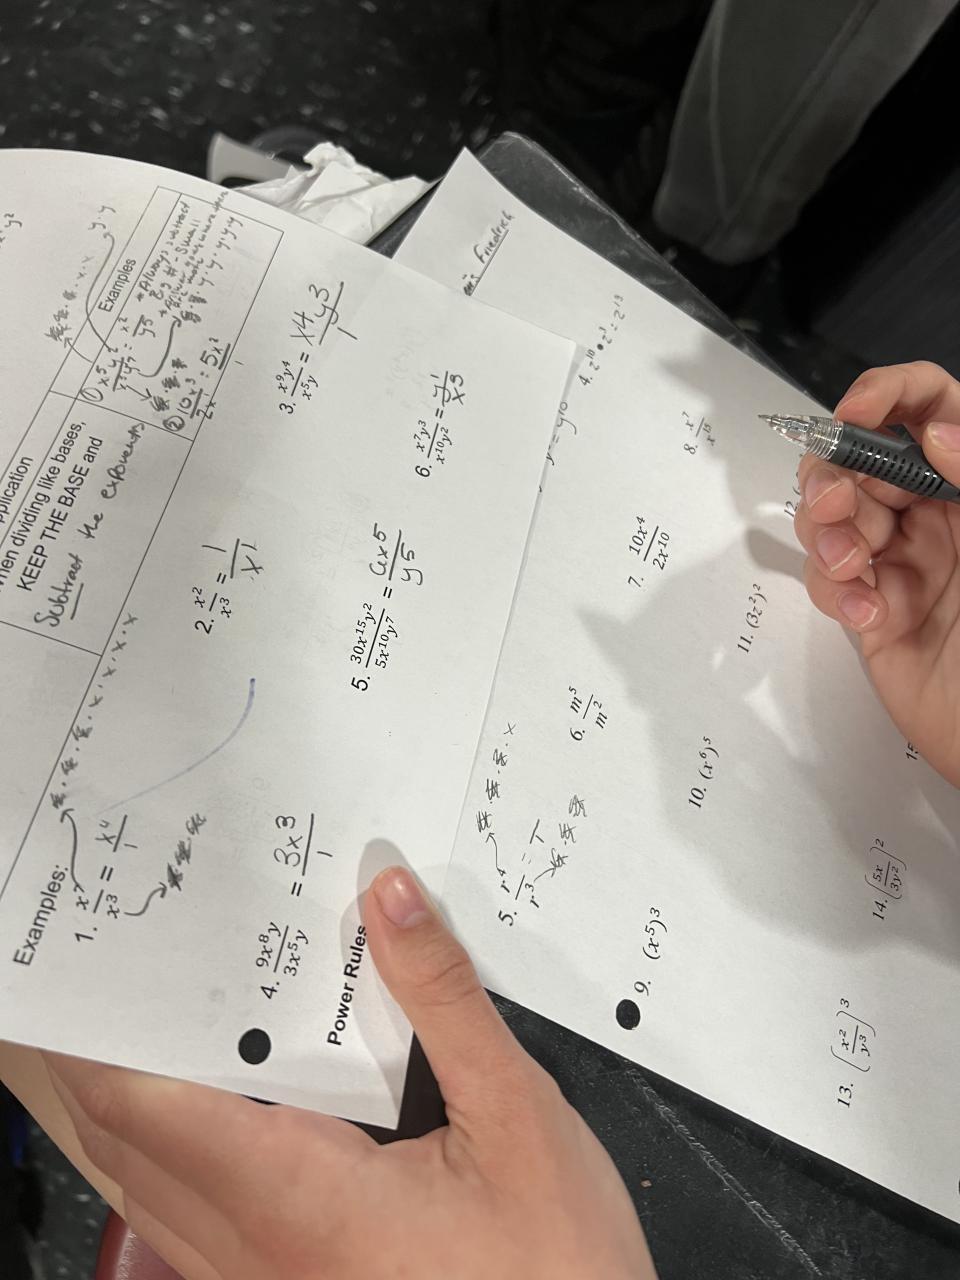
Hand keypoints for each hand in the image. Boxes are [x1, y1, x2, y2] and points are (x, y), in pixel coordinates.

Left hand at [43, 867, 655, 1279]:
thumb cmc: (556, 1266)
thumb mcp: (516, 1114)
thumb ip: (444, 998)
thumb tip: (390, 897)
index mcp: (296, 1195)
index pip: (148, 1107)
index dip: (105, 1036)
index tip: (111, 967)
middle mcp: (254, 1249)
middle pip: (129, 1143)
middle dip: (112, 1054)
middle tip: (140, 971)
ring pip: (149, 1190)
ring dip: (138, 1106)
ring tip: (173, 1024)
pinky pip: (188, 1226)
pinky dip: (176, 1156)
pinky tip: (229, 1116)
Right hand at [794, 361, 959, 784]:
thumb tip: (936, 431)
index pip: (929, 407)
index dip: (889, 396)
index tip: (855, 414)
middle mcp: (937, 514)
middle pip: (861, 459)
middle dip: (833, 475)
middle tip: (835, 504)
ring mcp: (902, 562)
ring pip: (832, 518)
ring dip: (826, 535)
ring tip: (853, 569)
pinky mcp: (872, 611)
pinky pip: (829, 583)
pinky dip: (834, 593)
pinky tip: (867, 613)